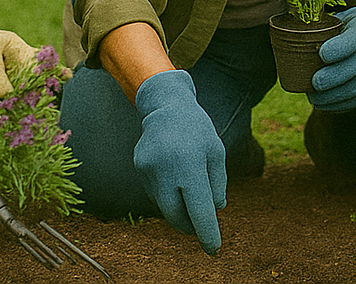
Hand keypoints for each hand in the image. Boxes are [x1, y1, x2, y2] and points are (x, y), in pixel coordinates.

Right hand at [132, 69, 225, 254]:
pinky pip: (155, 193)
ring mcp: (148, 170)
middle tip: (202, 227)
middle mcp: (166, 170)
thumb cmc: (197, 130)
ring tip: (190, 193)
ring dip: (179, 210)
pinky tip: (174, 176)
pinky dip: (168, 194)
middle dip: (190, 226)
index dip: (207, 233)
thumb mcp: (216, 152)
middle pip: (176, 216)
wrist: (166, 105)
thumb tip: (215, 210)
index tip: (214, 249)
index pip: (199, 210)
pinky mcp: (139, 169)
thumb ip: (217, 184)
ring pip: (164, 206)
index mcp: (190, 165)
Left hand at [310, 4, 355, 111]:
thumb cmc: (350, 24)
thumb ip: (320, 25)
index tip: (322, 54)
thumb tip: (286, 34)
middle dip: (335, 77)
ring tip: (315, 99)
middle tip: (314, 83)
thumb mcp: (340, 16)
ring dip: (336, 95)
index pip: (354, 38)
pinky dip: (342, 105)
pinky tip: (326, 106)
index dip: (339, 48)